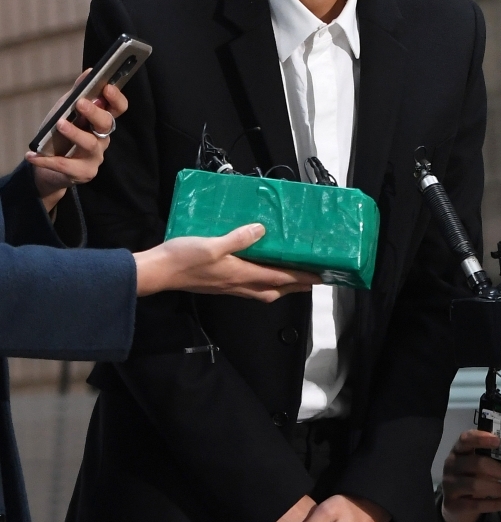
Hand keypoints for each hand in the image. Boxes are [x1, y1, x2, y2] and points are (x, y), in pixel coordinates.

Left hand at [25, 74, 127, 211]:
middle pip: (106, 124)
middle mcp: (103, 138)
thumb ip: (78, 92)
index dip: (116, 98)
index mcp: (101, 121)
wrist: (48, 167)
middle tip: (80, 103)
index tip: (106, 86)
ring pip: (90, 144)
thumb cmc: (60, 135)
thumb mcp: (67, 110)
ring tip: (59, 124)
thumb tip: (90, 71)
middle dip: (94, 112)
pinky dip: (46, 160)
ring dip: (74, 133)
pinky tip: (31, 154)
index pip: (118, 108)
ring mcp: (95, 157)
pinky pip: (66, 165)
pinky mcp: (84, 173)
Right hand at [133, 224, 320, 299]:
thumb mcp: (213, 244)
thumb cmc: (184, 258)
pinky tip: (259, 273)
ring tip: (292, 279)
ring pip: (263, 291)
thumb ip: (238, 238)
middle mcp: (238, 284)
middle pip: (275, 289)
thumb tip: (261, 231)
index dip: (302, 277)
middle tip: (313, 280)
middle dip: (296, 286)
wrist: (159, 272)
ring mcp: (229, 287)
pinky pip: (250, 287)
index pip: (279, 277)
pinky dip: (263, 283)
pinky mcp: (220, 285)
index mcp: (241, 274)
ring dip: (281, 287)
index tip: (320, 276)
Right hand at [441, 429, 500, 521]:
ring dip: (497, 488)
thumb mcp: (475, 465)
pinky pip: (476, 505)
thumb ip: (487, 458)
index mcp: (457, 451)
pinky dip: (495, 504)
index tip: (498, 441)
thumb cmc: (469, 478)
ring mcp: (449, 485)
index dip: (481, 438)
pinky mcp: (452, 504)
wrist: (455, 505)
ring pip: (475, 485)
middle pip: (475, 463)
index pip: (465, 439)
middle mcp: (450, 466)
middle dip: (497, 469)